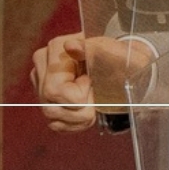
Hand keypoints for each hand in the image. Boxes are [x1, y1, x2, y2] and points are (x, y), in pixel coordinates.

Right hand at [30, 33, 157, 132]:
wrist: (126, 69)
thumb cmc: (118, 58)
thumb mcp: (111, 52)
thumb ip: (90, 48)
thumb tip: (70, 45)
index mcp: (55, 49)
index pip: (54, 90)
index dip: (78, 95)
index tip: (91, 82)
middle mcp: (42, 66)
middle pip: (51, 107)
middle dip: (81, 110)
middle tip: (95, 95)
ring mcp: (42, 85)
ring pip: (51, 116)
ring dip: (79, 117)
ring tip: (93, 103)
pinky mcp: (47, 100)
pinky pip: (55, 124)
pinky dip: (76, 123)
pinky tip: (86, 110)